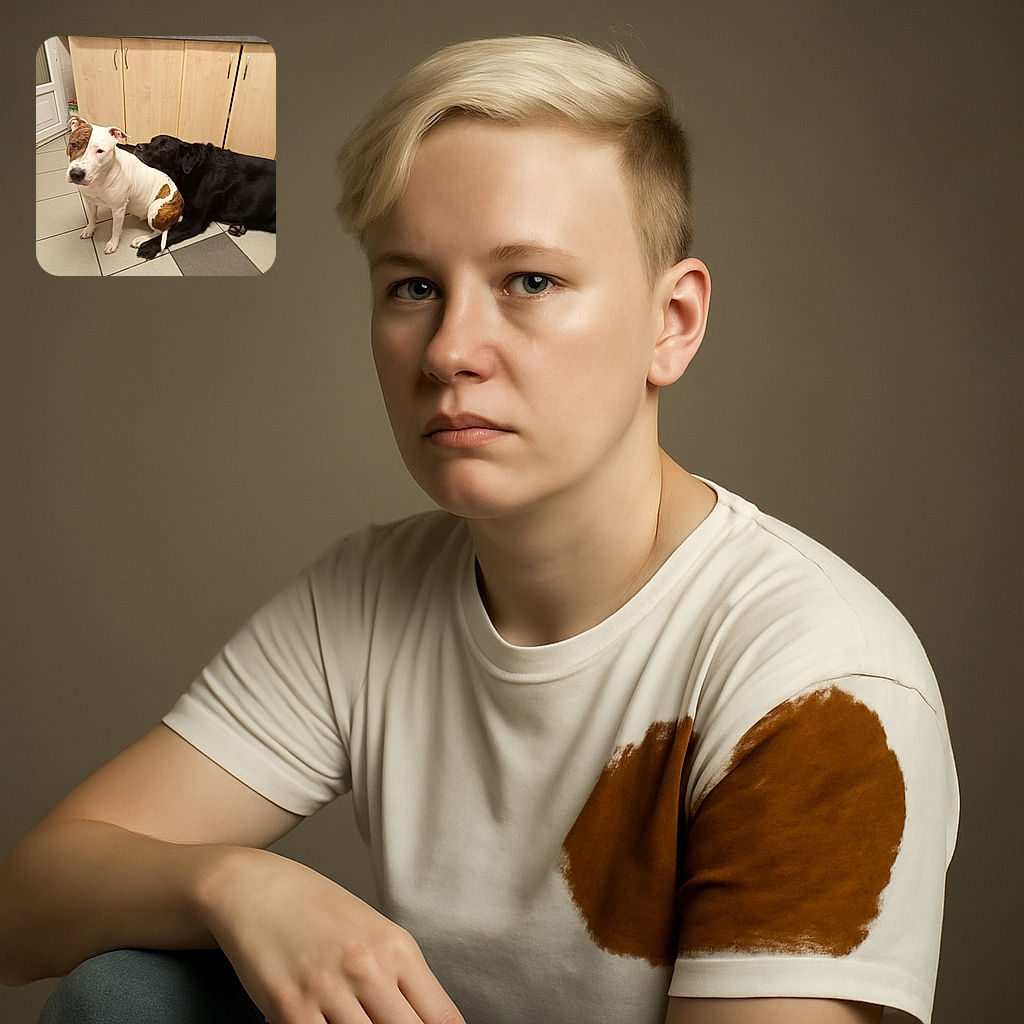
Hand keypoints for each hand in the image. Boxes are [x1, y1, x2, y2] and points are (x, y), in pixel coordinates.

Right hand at [197, 847, 463, 1023]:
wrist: (257, 888)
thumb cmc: (318, 911)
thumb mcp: (373, 933)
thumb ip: (400, 978)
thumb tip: (426, 1019)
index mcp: (397, 947)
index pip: (442, 1017)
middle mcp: (368, 967)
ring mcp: (328, 989)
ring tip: (353, 1020)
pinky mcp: (289, 1008)